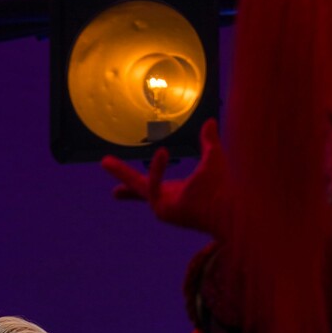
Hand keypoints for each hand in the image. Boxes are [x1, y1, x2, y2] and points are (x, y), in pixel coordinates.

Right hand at [101, 120, 230, 235]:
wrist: (228, 206)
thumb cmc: (224, 187)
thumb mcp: (213, 157)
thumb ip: (208, 141)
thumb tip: (210, 122)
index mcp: (176, 192)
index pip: (153, 184)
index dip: (141, 176)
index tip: (120, 183)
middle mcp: (167, 201)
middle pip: (137, 187)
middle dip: (120, 175)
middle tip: (103, 161)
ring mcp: (163, 208)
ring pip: (140, 186)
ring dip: (121, 174)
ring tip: (105, 162)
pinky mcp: (163, 211)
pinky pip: (153, 187)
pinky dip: (156, 170)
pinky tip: (162, 152)